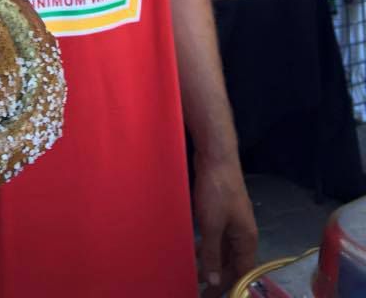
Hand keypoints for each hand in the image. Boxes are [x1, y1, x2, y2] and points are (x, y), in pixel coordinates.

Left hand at [193, 153, 257, 296]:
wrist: (216, 157)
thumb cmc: (217, 191)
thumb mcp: (212, 225)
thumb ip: (213, 254)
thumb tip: (213, 281)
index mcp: (247, 239)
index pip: (242, 272)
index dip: (228, 286)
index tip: (210, 296)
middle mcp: (243, 233)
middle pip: (234, 262)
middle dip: (218, 276)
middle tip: (199, 287)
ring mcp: (233, 221)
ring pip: (224, 250)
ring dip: (212, 261)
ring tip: (195, 273)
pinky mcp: (222, 212)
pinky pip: (218, 237)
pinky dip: (209, 246)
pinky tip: (196, 250)